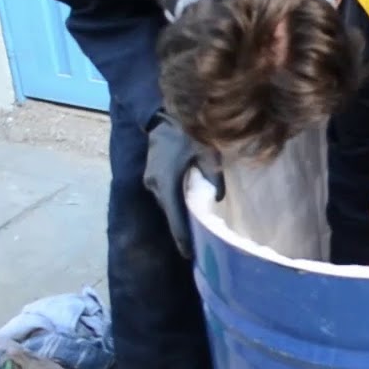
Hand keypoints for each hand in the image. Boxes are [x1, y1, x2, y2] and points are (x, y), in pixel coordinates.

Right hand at [143, 113, 224, 257]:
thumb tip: (217, 197)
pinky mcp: (152, 175)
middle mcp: (154, 185)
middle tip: (199, 249)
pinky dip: (176, 206)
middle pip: (170, 216)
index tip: (191, 256)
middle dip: (183, 232)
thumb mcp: (208, 151)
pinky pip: (166, 197)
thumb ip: (213, 175)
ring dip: (180, 218)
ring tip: (195, 234)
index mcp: (166, 183)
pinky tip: (189, 211)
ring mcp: (151, 180)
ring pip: (168, 206)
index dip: (183, 239)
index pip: (174, 219)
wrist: (163, 112)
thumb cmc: (187, 131)